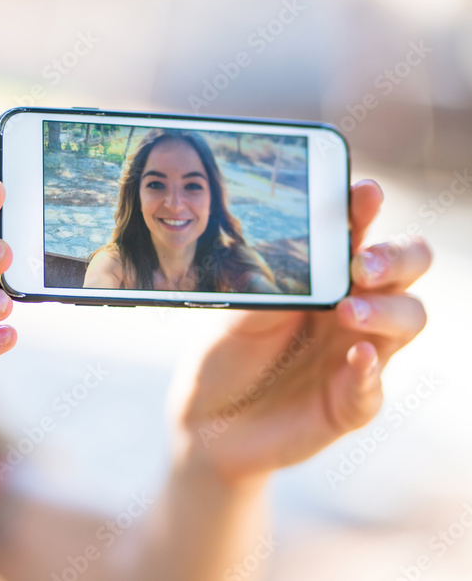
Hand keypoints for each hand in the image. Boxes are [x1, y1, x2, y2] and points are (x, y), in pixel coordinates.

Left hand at [170, 179, 430, 484]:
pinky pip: (374, 387)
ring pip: (409, 319)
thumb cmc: (223, 357)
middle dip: (395, 256)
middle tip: (359, 265)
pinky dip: (368, 370)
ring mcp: (357, 355)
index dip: (366, 210)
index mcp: (325, 279)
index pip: (359, 235)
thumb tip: (301, 262)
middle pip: (408, 268)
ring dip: (385, 310)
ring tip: (347, 311)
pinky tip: (355, 356)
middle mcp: (352, 310)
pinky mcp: (350, 403)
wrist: (205, 424)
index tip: (362, 191)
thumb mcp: (236, 314)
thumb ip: (270, 288)